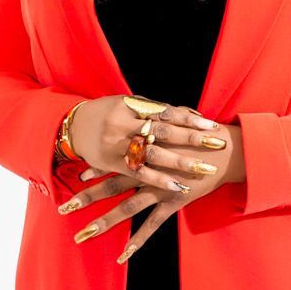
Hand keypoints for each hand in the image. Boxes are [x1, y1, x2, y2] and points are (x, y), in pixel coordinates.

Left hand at [60, 109, 242, 262]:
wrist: (225, 151)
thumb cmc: (200, 135)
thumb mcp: (176, 122)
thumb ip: (156, 124)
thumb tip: (140, 121)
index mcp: (146, 151)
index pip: (114, 161)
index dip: (94, 170)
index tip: (74, 178)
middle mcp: (149, 170)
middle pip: (112, 186)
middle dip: (86, 198)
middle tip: (63, 209)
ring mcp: (161, 188)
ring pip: (126, 209)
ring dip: (103, 223)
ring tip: (82, 235)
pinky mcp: (175, 202)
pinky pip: (153, 225)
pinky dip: (137, 240)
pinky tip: (122, 255)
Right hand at [67, 95, 221, 192]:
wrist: (72, 127)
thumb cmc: (107, 112)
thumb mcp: (129, 103)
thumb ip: (157, 110)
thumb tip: (191, 116)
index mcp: (131, 106)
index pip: (166, 113)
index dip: (189, 120)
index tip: (211, 126)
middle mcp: (124, 125)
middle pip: (164, 132)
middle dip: (193, 139)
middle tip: (218, 143)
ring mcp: (117, 145)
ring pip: (155, 154)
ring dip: (181, 162)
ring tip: (205, 168)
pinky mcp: (112, 163)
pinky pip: (139, 173)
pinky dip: (159, 180)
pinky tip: (178, 185)